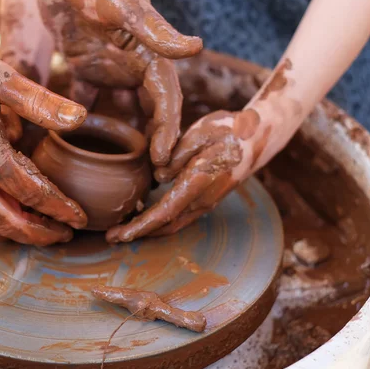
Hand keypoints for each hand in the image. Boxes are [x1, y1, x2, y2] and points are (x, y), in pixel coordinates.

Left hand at [34, 0, 202, 165]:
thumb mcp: (120, 0)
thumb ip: (153, 28)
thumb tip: (196, 49)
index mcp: (148, 50)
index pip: (166, 97)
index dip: (169, 129)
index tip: (163, 161)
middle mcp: (133, 63)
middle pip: (151, 111)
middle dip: (155, 144)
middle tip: (152, 179)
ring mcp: (109, 68)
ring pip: (125, 112)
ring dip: (128, 141)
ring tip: (125, 175)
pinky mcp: (84, 68)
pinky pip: (91, 103)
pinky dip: (89, 125)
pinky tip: (82, 149)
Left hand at [107, 61, 298, 242]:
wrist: (257, 138)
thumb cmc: (226, 130)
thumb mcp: (200, 133)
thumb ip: (177, 156)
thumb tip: (158, 178)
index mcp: (199, 182)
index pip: (165, 212)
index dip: (141, 226)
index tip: (120, 234)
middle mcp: (203, 199)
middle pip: (166, 225)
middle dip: (139, 234)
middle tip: (112, 237)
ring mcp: (206, 202)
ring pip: (173, 224)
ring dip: (148, 230)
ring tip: (122, 231)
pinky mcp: (205, 199)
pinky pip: (180, 216)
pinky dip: (159, 221)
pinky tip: (143, 215)